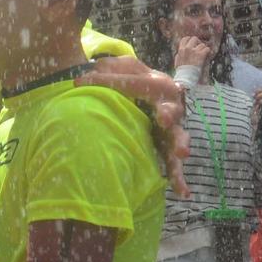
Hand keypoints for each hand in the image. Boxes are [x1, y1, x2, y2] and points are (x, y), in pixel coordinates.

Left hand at [74, 56, 192, 196]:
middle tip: (164, 117)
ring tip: (181, 153)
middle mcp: (169, 105)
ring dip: (179, 144)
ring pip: (177, 137)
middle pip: (170, 110)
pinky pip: (173, 164)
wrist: (141, 91)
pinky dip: (178, 178)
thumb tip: (82, 77)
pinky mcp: (167, 148)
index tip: (80, 83)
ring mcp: (170, 129)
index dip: (107, 83)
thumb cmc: (127, 79)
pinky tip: (182, 192)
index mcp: (156, 83)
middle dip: (168, 113)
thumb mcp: (115, 69)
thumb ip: (104, 70)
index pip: (135, 84)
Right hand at [171, 34, 212, 73]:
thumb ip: (179, 56)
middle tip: (200, 47)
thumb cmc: (182, 72)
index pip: (185, 39)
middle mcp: (187, 49)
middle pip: (194, 39)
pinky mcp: (201, 55)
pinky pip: (207, 49)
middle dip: (198, 42)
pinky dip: (208, 52)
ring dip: (204, 49)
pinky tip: (207, 56)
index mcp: (181, 50)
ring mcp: (194, 51)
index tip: (193, 43)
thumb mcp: (177, 62)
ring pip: (202, 44)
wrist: (186, 77)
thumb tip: (179, 53)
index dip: (190, 39)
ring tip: (204, 54)